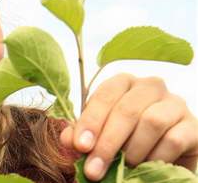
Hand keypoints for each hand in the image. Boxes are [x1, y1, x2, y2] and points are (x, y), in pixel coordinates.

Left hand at [59, 73, 197, 180]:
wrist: (161, 156)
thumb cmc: (125, 140)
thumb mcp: (99, 136)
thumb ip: (82, 135)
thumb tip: (67, 139)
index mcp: (123, 83)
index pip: (105, 95)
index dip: (91, 121)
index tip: (80, 146)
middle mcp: (150, 86)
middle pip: (127, 109)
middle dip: (107, 143)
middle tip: (94, 170)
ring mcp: (175, 104)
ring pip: (151, 122)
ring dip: (132, 150)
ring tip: (123, 167)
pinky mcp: (193, 126)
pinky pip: (174, 139)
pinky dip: (155, 157)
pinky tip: (145, 167)